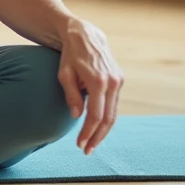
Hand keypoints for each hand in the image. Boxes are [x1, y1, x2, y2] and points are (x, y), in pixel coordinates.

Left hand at [56, 16, 122, 155]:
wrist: (84, 34)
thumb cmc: (70, 55)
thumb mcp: (64, 74)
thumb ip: (71, 95)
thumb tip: (77, 117)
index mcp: (98, 81)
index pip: (95, 116)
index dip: (88, 133)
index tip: (80, 145)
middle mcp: (112, 82)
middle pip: (108, 119)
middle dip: (97, 137)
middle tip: (87, 150)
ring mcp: (118, 80)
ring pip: (114, 114)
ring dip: (103, 131)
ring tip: (91, 143)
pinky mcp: (119, 79)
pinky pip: (114, 104)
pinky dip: (107, 118)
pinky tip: (97, 127)